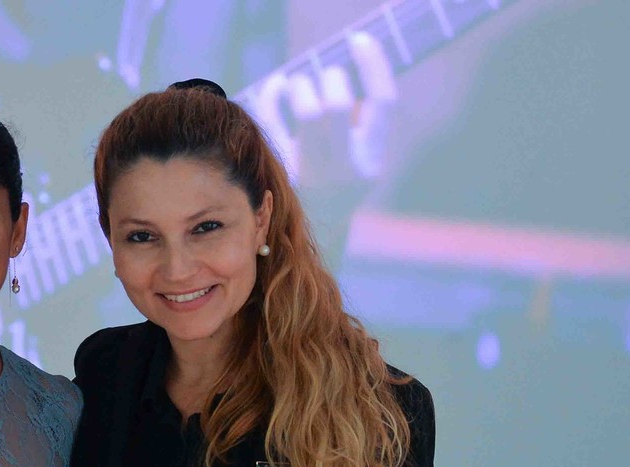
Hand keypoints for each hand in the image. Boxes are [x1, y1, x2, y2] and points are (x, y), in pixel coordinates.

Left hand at [249, 30, 397, 183]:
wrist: (309, 239)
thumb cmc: (334, 187)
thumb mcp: (358, 159)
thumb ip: (359, 122)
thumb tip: (341, 71)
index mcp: (370, 160)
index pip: (383, 104)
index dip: (374, 65)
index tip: (358, 41)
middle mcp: (344, 169)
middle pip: (340, 106)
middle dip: (330, 80)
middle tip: (325, 77)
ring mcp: (310, 174)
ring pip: (309, 113)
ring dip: (302, 87)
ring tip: (298, 85)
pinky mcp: (279, 174)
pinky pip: (271, 125)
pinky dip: (270, 97)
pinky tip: (275, 85)